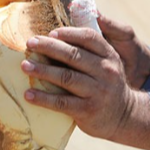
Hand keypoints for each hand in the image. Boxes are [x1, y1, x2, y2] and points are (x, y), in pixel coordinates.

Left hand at [21, 26, 149, 149]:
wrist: (124, 116)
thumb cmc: (107, 85)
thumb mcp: (107, 64)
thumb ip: (89, 51)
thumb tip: (55, 36)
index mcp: (109, 56)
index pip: (89, 38)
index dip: (68, 33)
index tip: (50, 33)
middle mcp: (105, 71)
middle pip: (73, 55)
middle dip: (49, 47)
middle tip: (30, 43)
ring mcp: (97, 91)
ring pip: (65, 77)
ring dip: (42, 70)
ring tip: (25, 66)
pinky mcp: (88, 110)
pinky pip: (61, 102)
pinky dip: (43, 98)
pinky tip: (28, 94)